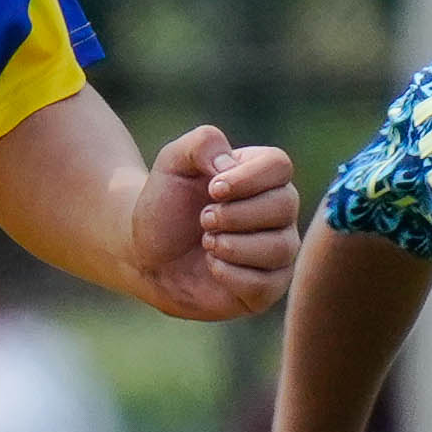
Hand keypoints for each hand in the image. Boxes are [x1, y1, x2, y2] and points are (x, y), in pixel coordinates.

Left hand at [130, 124, 301, 321]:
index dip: (247, 178)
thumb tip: (228, 164)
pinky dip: (231, 275)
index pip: (279, 165)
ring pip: (280, 248)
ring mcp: (277, 249)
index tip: (212, 189)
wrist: (146, 253)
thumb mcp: (173, 162)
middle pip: (285, 205)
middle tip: (203, 219)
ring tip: (206, 242)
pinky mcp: (268, 287)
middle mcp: (278, 211)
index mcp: (260, 174)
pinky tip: (212, 266)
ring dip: (232, 245)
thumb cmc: (165, 206)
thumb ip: (202, 143)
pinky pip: (267, 285)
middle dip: (235, 214)